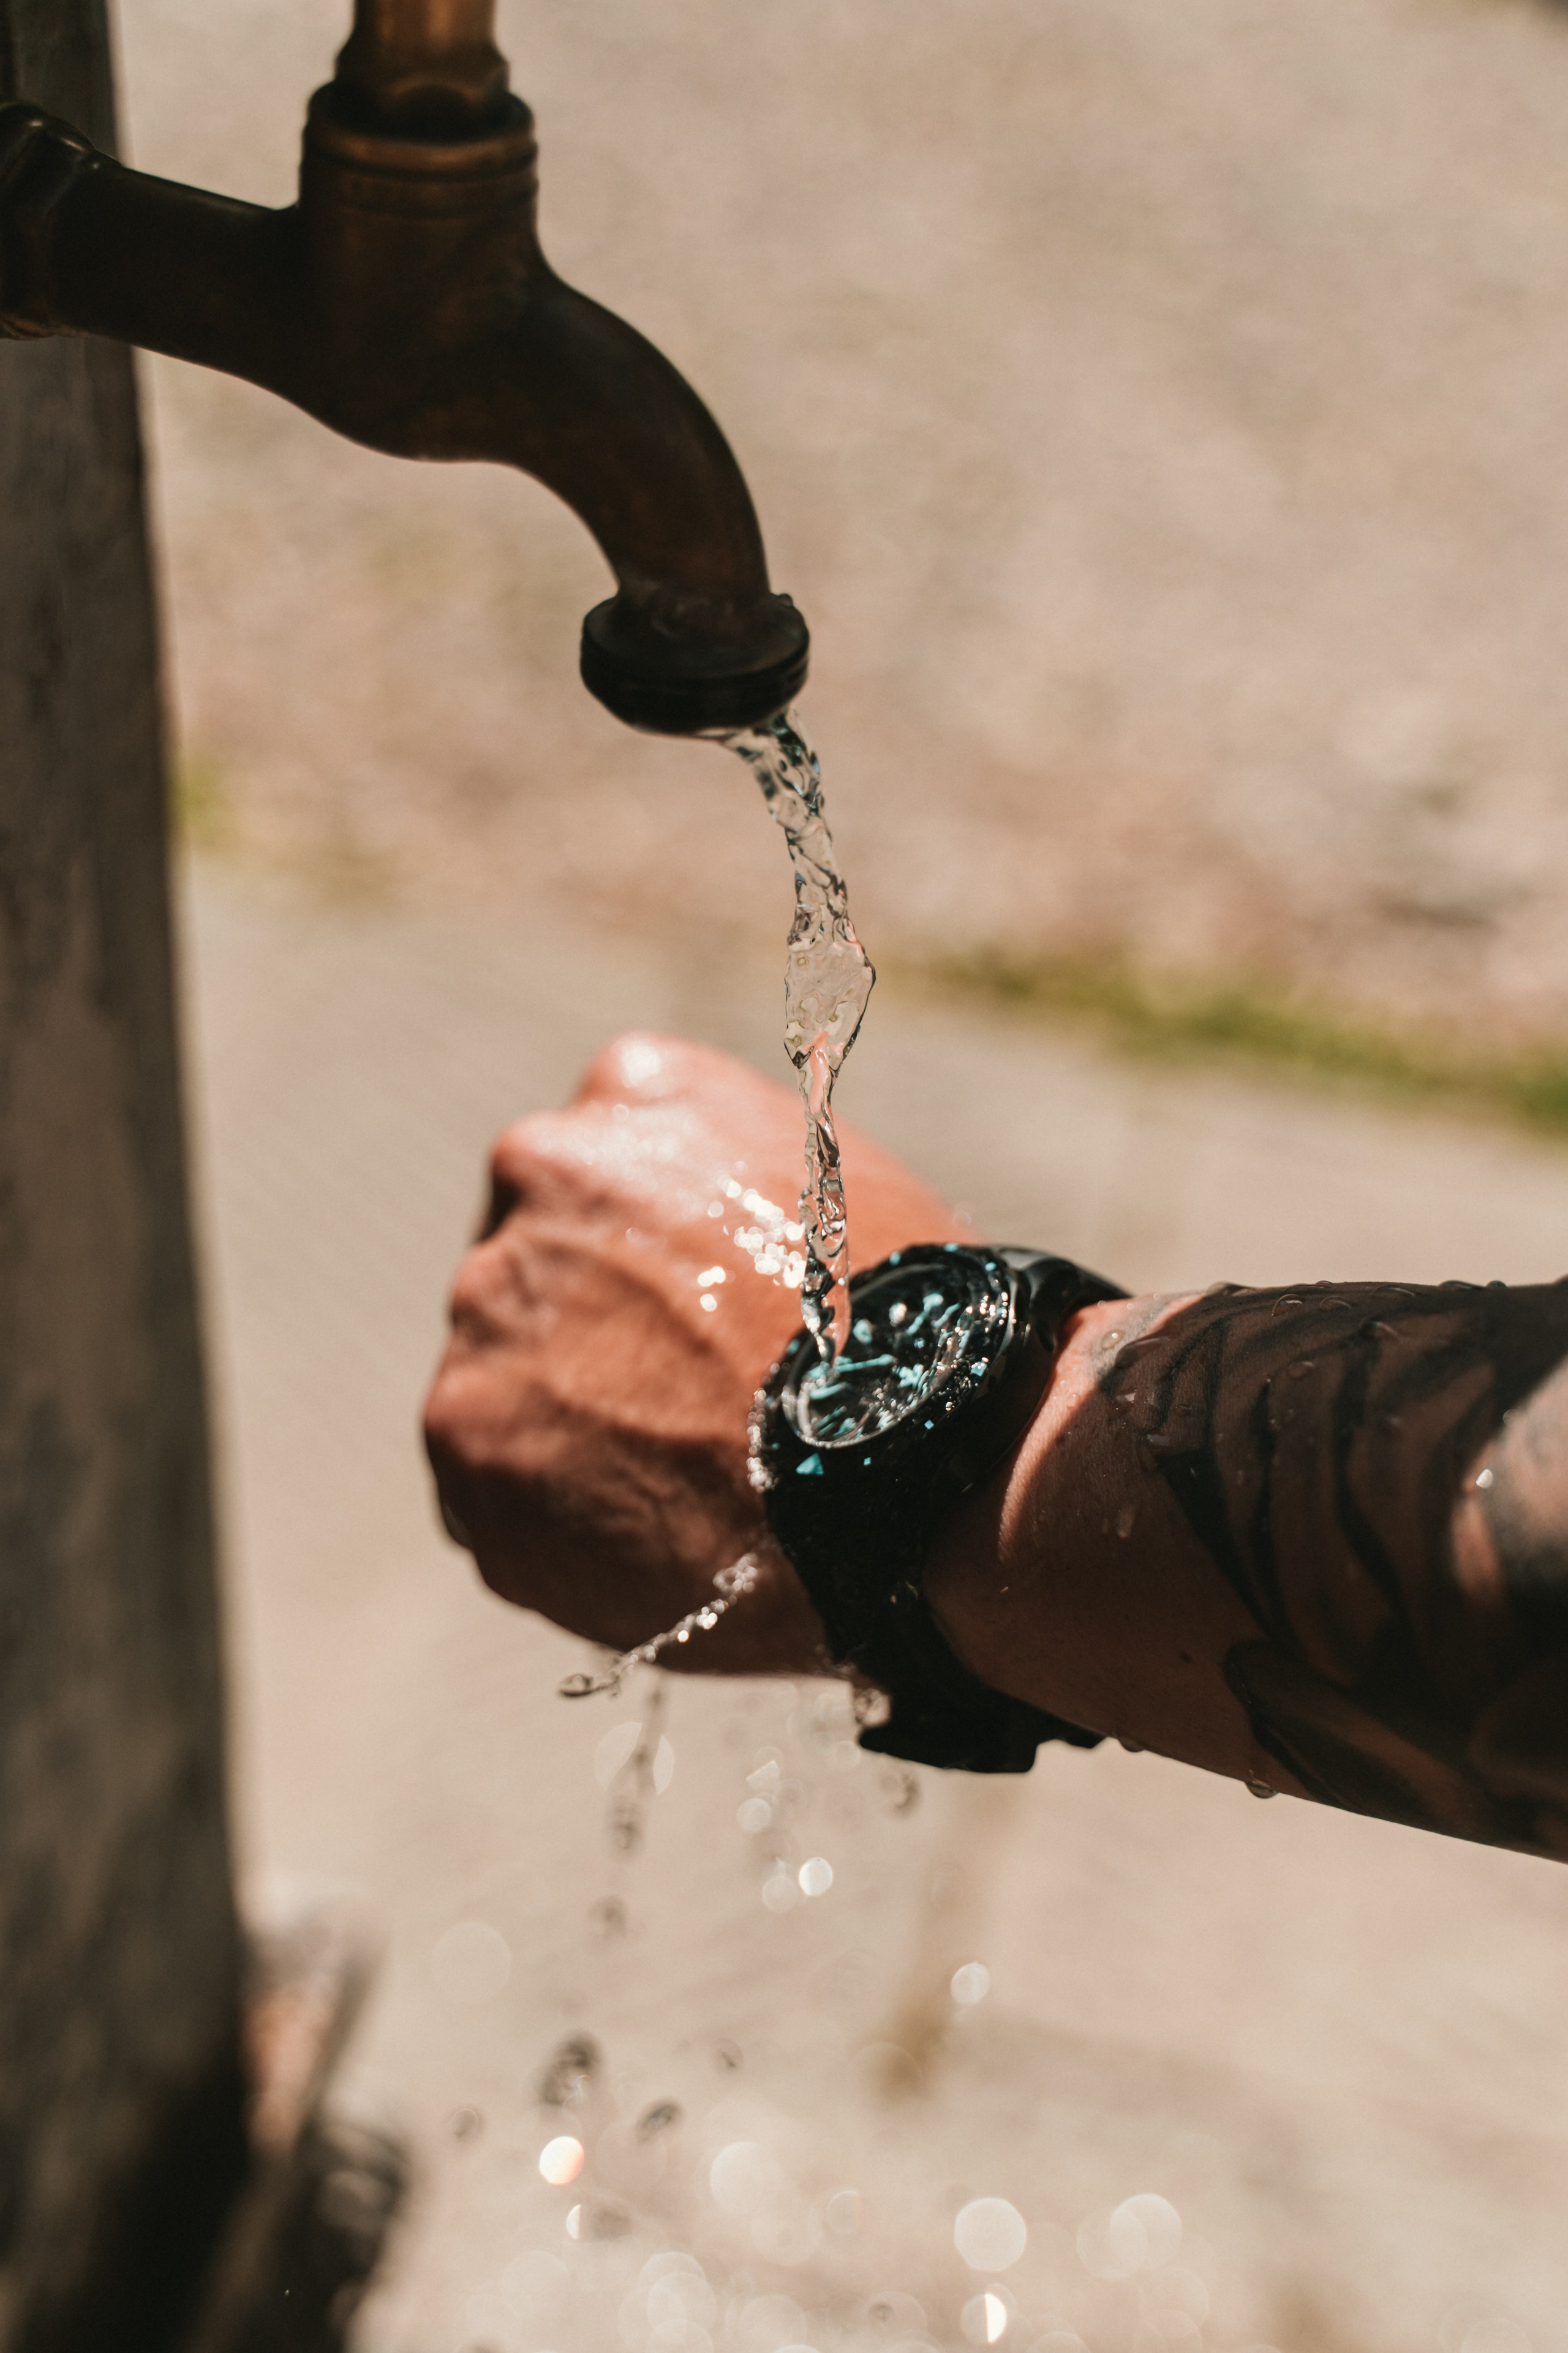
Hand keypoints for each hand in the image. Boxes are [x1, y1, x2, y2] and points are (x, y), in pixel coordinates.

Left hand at [423, 1032, 966, 1675]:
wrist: (911, 1460)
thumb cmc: (907, 1332)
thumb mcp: (844, 1192)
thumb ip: (737, 1187)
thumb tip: (702, 1235)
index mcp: (636, 1091)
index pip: (602, 1165)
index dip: (645, 1257)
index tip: (689, 1317)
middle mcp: (537, 1170)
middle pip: (537, 1268)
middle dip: (590, 1338)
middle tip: (682, 1414)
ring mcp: (487, 1301)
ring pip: (504, 1381)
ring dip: (567, 1434)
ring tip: (683, 1495)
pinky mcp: (461, 1431)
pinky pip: (491, 1492)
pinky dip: (552, 1528)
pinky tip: (650, 1548)